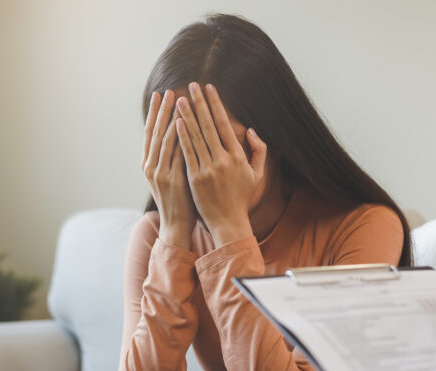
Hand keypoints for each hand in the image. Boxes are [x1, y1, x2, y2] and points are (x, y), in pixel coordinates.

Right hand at [142, 90, 196, 249]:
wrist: (177, 225)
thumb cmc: (180, 202)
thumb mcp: (172, 177)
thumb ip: (173, 158)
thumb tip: (182, 136)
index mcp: (149, 165)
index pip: (151, 133)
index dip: (155, 114)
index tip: (160, 96)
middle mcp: (150, 166)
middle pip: (155, 131)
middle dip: (161, 110)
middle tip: (168, 90)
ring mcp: (158, 172)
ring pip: (164, 138)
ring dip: (170, 117)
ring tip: (177, 99)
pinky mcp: (170, 178)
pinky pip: (175, 152)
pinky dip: (179, 135)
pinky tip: (185, 121)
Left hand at [175, 83, 266, 246]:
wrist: (228, 221)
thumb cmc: (242, 197)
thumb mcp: (257, 174)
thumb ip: (259, 150)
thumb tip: (251, 130)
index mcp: (238, 157)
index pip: (225, 124)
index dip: (216, 105)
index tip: (210, 89)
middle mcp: (223, 160)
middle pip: (210, 126)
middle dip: (200, 103)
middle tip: (193, 85)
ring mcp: (208, 169)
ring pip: (196, 137)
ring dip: (188, 116)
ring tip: (180, 99)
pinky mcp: (195, 178)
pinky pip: (187, 153)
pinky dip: (182, 137)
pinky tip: (176, 122)